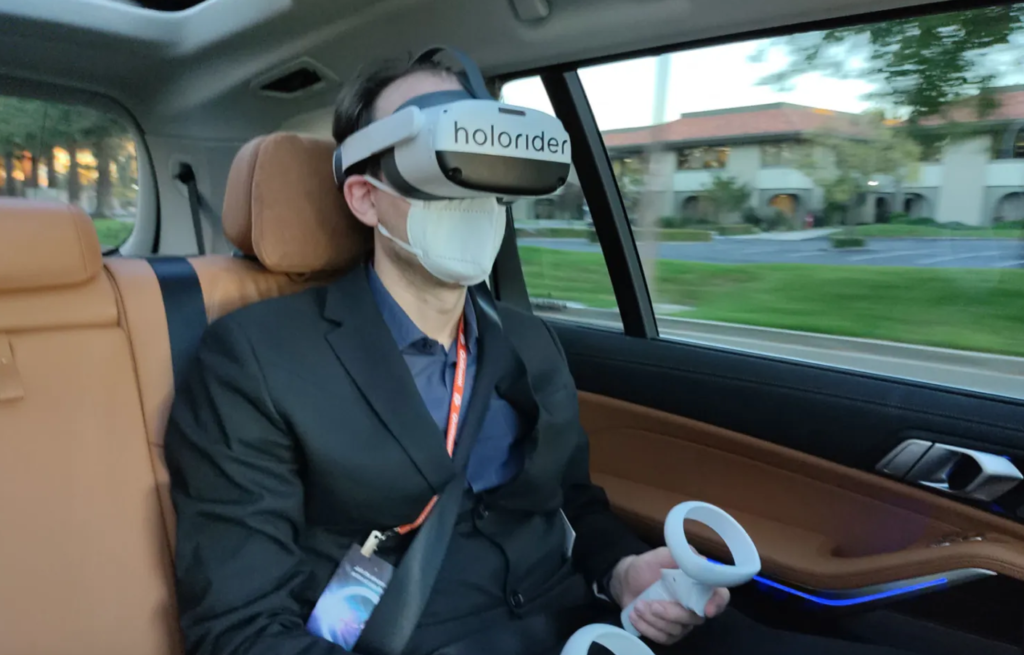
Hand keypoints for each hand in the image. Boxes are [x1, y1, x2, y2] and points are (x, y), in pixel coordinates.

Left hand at [609, 547, 729, 645]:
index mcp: (698, 584)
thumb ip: (680, 554)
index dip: (718, 603)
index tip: (708, 609)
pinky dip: (648, 628)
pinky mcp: (668, 632)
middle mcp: (695, 605)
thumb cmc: (646, 566)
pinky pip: (664, 638)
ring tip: (638, 606)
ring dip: (655, 620)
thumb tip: (702, 559)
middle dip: (672, 613)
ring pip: (677, 630)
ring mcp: (682, 621)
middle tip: (652, 604)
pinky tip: (636, 616)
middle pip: (696, 618)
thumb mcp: (660, 555)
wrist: (627, 580)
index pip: (720, 596)